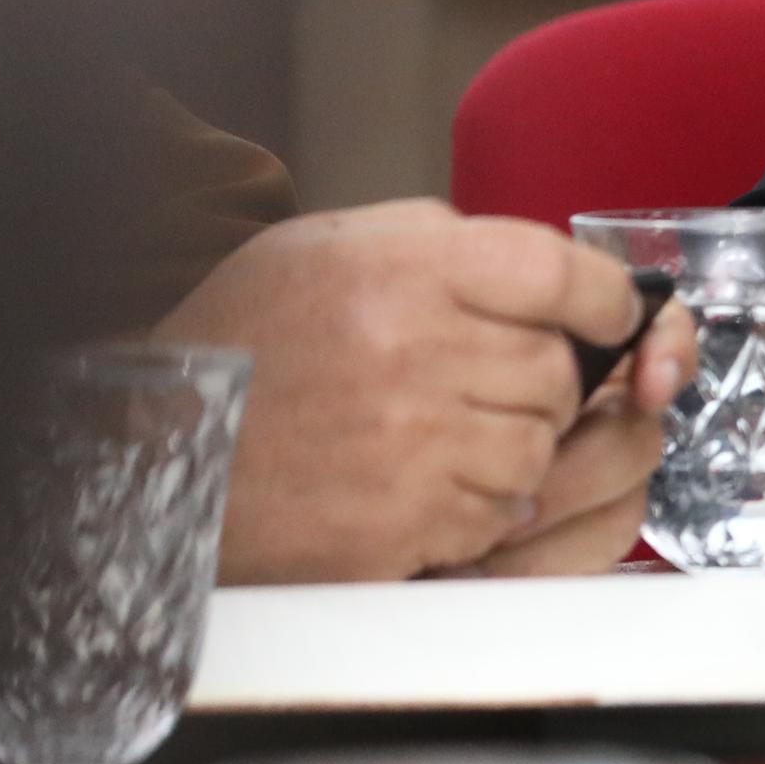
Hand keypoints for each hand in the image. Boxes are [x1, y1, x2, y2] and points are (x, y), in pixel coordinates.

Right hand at [156, 199, 650, 583]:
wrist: (153, 441)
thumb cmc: (251, 334)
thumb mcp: (337, 244)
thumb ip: (447, 241)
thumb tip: (553, 271)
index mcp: (407, 270)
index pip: (560, 273)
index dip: (605, 297)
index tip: (612, 313)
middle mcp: (414, 351)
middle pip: (559, 369)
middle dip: (547, 376)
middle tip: (493, 380)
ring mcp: (408, 443)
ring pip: (539, 446)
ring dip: (516, 443)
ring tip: (450, 431)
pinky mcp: (396, 522)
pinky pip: (497, 513)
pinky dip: (481, 503)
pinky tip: (428, 480)